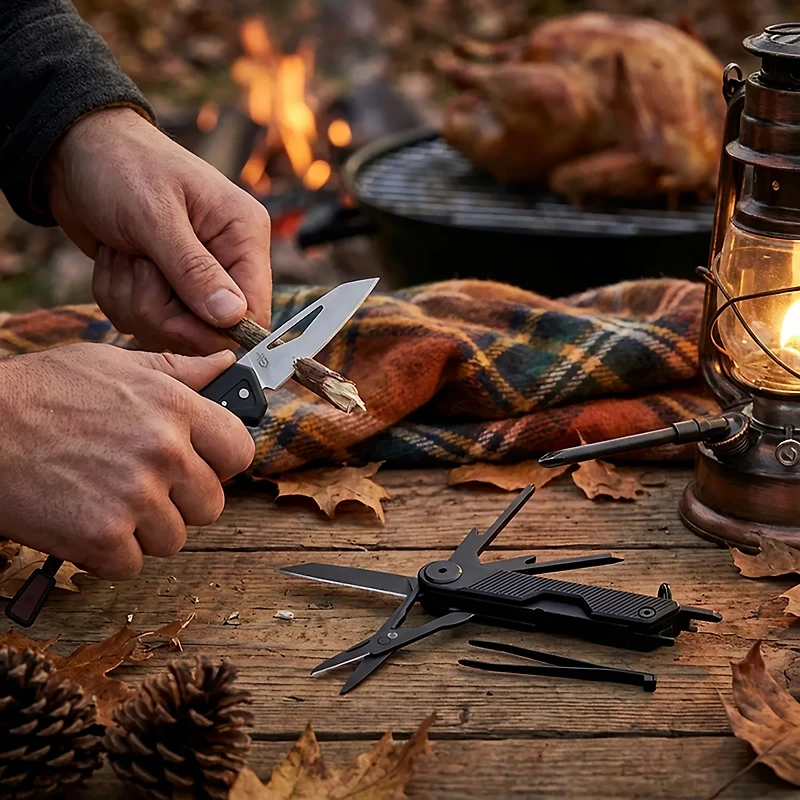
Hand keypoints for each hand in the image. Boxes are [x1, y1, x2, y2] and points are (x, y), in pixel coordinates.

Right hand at [0, 344, 254, 579]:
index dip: (221, 463)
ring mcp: (135, 497)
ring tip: (108, 500)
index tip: (202, 465)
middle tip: (143, 485)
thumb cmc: (43, 391)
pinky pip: (131, 565)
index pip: (239, 452)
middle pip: (210, 505)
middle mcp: (164, 452)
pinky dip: (108, 554)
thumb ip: (180, 371)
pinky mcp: (101, 537)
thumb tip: (226, 365)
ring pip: (173, 539)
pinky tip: (86, 521)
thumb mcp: (116, 364)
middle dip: (180, 501)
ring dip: (144, 530)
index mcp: (175, 407)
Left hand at [45, 107, 271, 353]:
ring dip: (132, 298)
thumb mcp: (156, 216)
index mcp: (243, 236)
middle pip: (207, 330)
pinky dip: (118, 295)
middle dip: (160, 309)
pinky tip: (115, 259)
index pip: (254, 312)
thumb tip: (233, 317)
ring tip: (122, 253)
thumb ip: (194, 270)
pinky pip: (142, 320)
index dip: (216, 330)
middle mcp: (226, 261)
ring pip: (170, 328)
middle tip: (135, 266)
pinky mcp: (163, 287)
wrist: (76, 149)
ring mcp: (193, 277)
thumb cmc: (122, 165)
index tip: (174, 319)